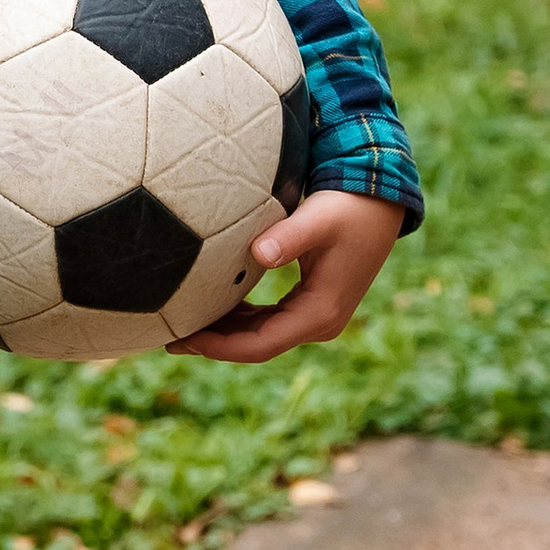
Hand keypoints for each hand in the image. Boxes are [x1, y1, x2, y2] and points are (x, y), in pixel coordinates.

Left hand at [171, 188, 406, 364]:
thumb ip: (288, 237)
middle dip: (215, 344)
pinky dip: (241, 319)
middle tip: (170, 337)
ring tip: (184, 326)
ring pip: (263, 336)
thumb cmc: (347, 207)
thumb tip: (258, 253)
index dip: (220, 347)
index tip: (184, 339)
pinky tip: (214, 308)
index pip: (261, 344)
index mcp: (320, 312)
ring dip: (226, 333)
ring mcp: (319, 316)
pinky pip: (270, 321)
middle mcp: (321, 322)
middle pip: (258, 346)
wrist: (379, 202)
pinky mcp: (313, 303)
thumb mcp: (318, 219)